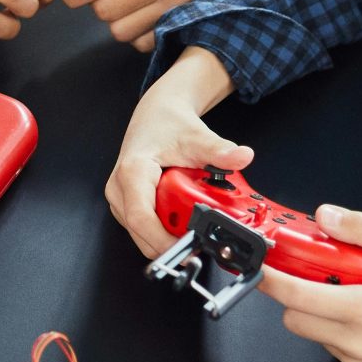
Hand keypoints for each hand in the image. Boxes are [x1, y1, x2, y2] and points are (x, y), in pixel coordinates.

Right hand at [104, 51, 250, 258]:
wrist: (156, 115)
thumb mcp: (197, 137)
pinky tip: (181, 219)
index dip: (164, 240)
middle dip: (172, 241)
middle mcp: (119, 190)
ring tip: (192, 222)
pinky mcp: (126, 206)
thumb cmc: (167, 124)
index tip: (189, 246)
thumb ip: (220, 150)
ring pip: (142, 236)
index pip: (141, 218)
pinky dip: (164, 230)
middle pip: (142, 233)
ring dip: (168, 235)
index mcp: (132, 172)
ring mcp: (120, 200)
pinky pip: (144, 230)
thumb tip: (242, 156)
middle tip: (201, 236)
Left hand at [255, 205, 361, 361]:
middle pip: (294, 319)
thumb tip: (325, 217)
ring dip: (318, 311)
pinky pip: (334, 347)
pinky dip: (337, 327)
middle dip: (296, 295)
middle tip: (315, 272)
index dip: (269, 279)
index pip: (295, 297)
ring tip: (352, 290)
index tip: (258, 265)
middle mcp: (357, 344)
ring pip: (314, 334)